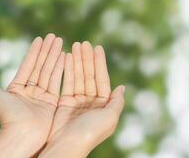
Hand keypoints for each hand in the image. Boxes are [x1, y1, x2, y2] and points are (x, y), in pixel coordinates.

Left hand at [0, 34, 64, 157]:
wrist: (21, 135)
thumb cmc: (6, 117)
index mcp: (18, 88)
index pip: (28, 65)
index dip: (34, 51)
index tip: (40, 38)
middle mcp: (31, 90)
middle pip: (41, 65)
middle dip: (47, 50)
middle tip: (54, 36)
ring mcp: (43, 95)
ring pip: (50, 71)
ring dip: (55, 56)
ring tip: (61, 42)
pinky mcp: (53, 101)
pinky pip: (58, 81)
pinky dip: (61, 69)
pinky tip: (65, 57)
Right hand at [39, 42, 124, 157]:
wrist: (68, 145)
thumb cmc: (91, 133)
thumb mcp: (110, 117)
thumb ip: (117, 102)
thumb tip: (122, 87)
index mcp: (104, 104)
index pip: (102, 79)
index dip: (100, 63)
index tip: (97, 48)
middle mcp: (92, 101)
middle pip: (89, 75)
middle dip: (87, 59)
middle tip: (83, 43)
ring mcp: (78, 101)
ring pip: (78, 76)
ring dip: (77, 61)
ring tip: (75, 45)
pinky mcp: (65, 102)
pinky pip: (67, 82)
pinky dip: (67, 70)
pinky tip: (67, 57)